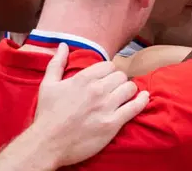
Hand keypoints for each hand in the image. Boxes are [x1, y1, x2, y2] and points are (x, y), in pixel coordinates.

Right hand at [35, 44, 149, 167]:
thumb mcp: (47, 85)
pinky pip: (135, 107)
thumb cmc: (46, 115)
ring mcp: (106, 107)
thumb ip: (57, 63)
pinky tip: (144, 98)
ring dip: (128, 91)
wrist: (47, 145)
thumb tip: (63, 45)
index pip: (109, 66)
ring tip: (123, 95)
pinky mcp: (112, 124)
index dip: (108, 72)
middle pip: (121, 76)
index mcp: (83, 79)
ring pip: (130, 88)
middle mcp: (97, 90)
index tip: (105, 79)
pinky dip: (142, 101)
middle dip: (118, 81)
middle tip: (113, 89)